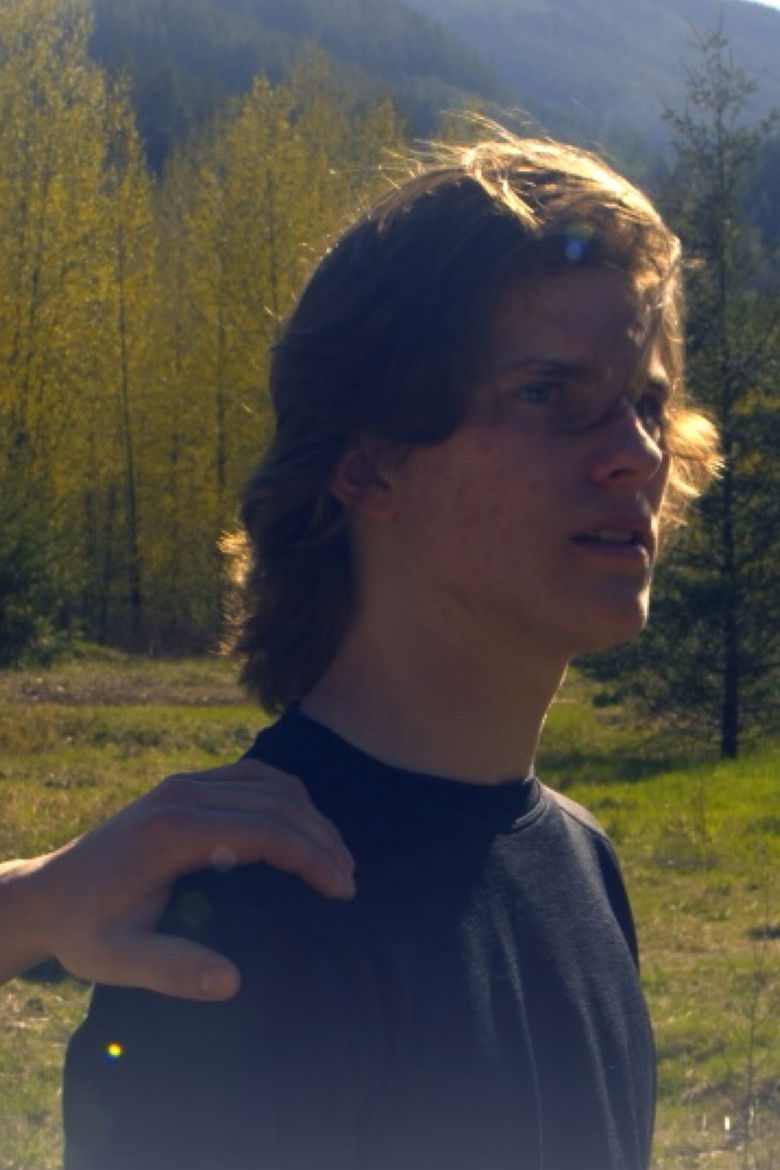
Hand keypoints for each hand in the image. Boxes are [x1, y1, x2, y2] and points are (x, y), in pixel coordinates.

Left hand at [10, 760, 353, 999]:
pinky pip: (252, 777)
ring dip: (310, 816)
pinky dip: (287, 798)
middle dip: (322, 839)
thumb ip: (172, 970)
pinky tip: (302, 827)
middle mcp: (183, 794)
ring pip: (270, 783)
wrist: (49, 892)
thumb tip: (232, 983)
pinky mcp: (186, 785)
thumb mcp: (118, 960)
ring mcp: (185, 783)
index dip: (312, 858)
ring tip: (336, 859)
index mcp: (174, 831)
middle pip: (277, 801)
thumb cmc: (86, 930)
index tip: (342, 891)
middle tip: (349, 882)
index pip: (266, 830)